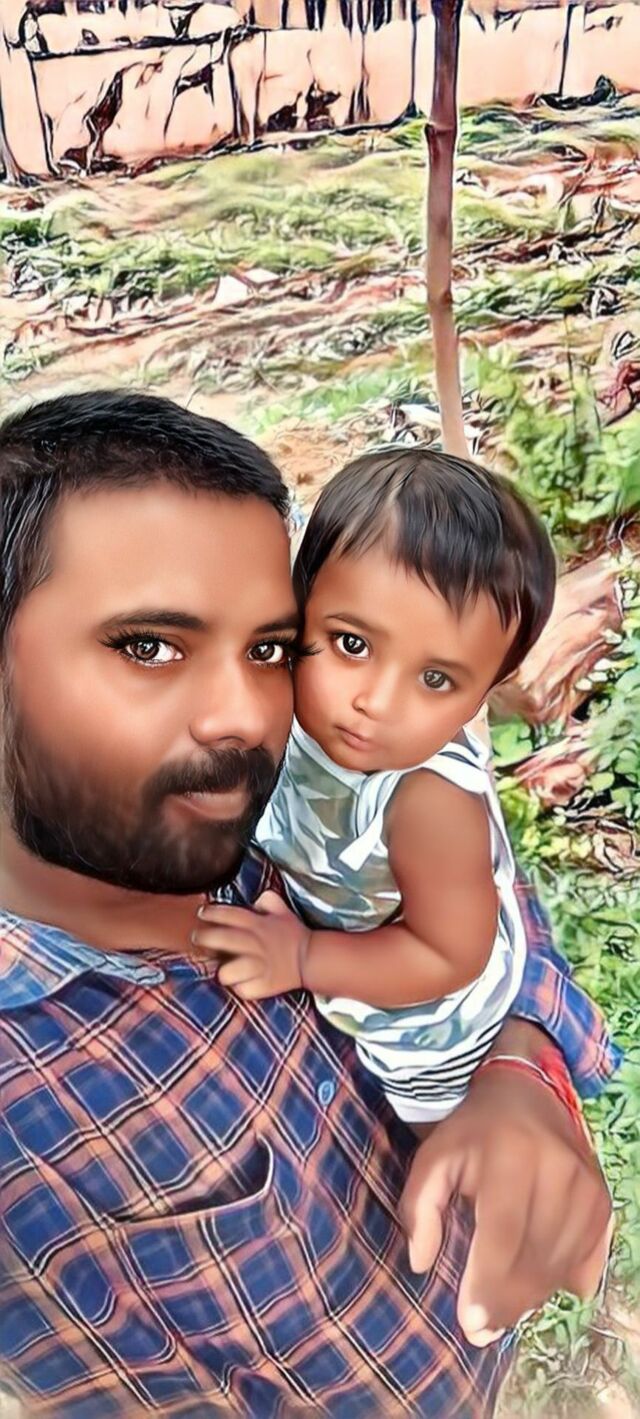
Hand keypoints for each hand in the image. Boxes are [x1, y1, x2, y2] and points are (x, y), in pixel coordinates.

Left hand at [191, 891, 309, 999]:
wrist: (310, 960)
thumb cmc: (293, 935)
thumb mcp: (283, 912)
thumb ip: (267, 900)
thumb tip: (255, 898)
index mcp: (259, 925)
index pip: (230, 915)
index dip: (212, 913)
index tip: (201, 913)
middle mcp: (256, 945)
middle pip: (222, 939)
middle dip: (204, 938)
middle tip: (197, 938)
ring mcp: (258, 967)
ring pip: (226, 972)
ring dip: (223, 972)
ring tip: (224, 970)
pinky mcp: (262, 986)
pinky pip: (241, 990)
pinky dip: (240, 988)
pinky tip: (242, 983)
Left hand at [399, 1064, 612, 1347]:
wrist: (523, 1095)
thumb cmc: (471, 1132)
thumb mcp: (432, 1158)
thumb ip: (418, 1209)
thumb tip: (421, 1262)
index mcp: (510, 1156)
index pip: (503, 1234)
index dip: (488, 1283)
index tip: (471, 1323)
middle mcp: (557, 1170)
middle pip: (535, 1256)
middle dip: (507, 1302)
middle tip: (481, 1329)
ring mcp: (586, 1185)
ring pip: (562, 1263)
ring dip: (532, 1296)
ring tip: (502, 1309)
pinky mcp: (602, 1199)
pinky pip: (589, 1256)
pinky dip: (563, 1280)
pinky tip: (538, 1287)